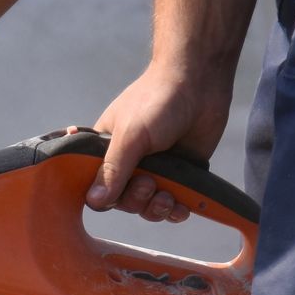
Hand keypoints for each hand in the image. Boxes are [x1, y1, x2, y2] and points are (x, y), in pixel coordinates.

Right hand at [87, 64, 231, 222]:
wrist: (200, 83)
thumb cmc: (158, 101)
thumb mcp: (130, 135)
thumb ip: (113, 169)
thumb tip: (94, 202)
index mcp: (108, 151)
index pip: (97, 187)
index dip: (107, 196)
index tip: (120, 192)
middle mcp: (129, 163)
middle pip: (124, 202)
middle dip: (137, 199)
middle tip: (150, 183)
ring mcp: (156, 170)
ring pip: (148, 206)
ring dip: (156, 209)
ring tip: (168, 196)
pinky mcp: (180, 175)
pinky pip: (173, 205)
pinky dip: (176, 211)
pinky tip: (181, 207)